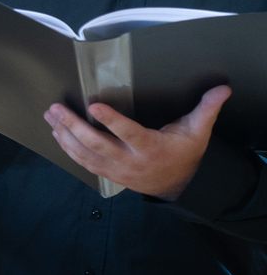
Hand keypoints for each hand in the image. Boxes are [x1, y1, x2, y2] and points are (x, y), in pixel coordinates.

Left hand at [44, 85, 231, 199]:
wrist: (178, 186)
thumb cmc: (185, 153)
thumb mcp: (198, 132)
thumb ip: (207, 109)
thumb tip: (223, 88)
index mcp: (151, 148)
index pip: (128, 133)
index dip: (111, 120)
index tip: (94, 105)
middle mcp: (130, 161)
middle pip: (96, 144)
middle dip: (73, 126)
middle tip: (57, 109)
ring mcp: (116, 170)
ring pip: (84, 154)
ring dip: (64, 135)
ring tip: (50, 116)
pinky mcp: (108, 174)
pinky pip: (83, 162)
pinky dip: (67, 148)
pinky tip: (56, 133)